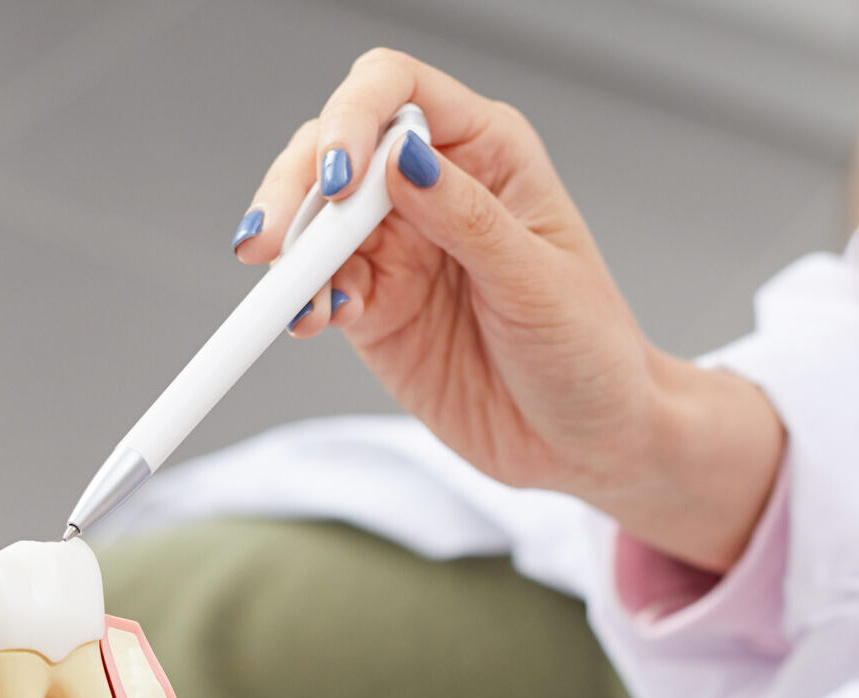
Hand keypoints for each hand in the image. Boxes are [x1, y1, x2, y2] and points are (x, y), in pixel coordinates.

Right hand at [234, 49, 783, 568]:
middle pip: (336, 153)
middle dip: (295, 189)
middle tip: (272, 243)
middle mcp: (432, 190)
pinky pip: (320, 293)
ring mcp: (397, 253)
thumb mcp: (537, 282)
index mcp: (486, 153)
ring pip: (315, 225)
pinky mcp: (374, 313)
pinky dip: (301, 303)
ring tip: (285, 294)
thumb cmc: (587, 350)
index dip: (353, 119)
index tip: (337, 180)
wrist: (582, 441)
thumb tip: (402, 158)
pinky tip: (306, 319)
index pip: (399, 94)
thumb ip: (468, 218)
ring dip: (290, 254)